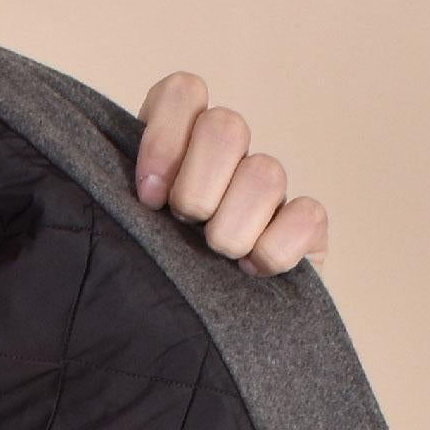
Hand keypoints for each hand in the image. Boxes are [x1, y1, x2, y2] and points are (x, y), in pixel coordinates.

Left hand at [133, 71, 327, 275]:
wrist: (196, 336)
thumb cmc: (154, 278)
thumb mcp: (126, 236)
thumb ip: (121, 204)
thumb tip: (137, 197)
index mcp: (181, 143)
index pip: (184, 92)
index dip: (165, 138)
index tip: (150, 197)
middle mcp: (229, 156)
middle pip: (226, 126)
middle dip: (198, 187)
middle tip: (184, 225)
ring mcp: (270, 189)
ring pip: (265, 172)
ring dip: (232, 226)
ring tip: (217, 256)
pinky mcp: (305, 227)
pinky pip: (308, 216)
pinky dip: (275, 249)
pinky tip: (252, 270)